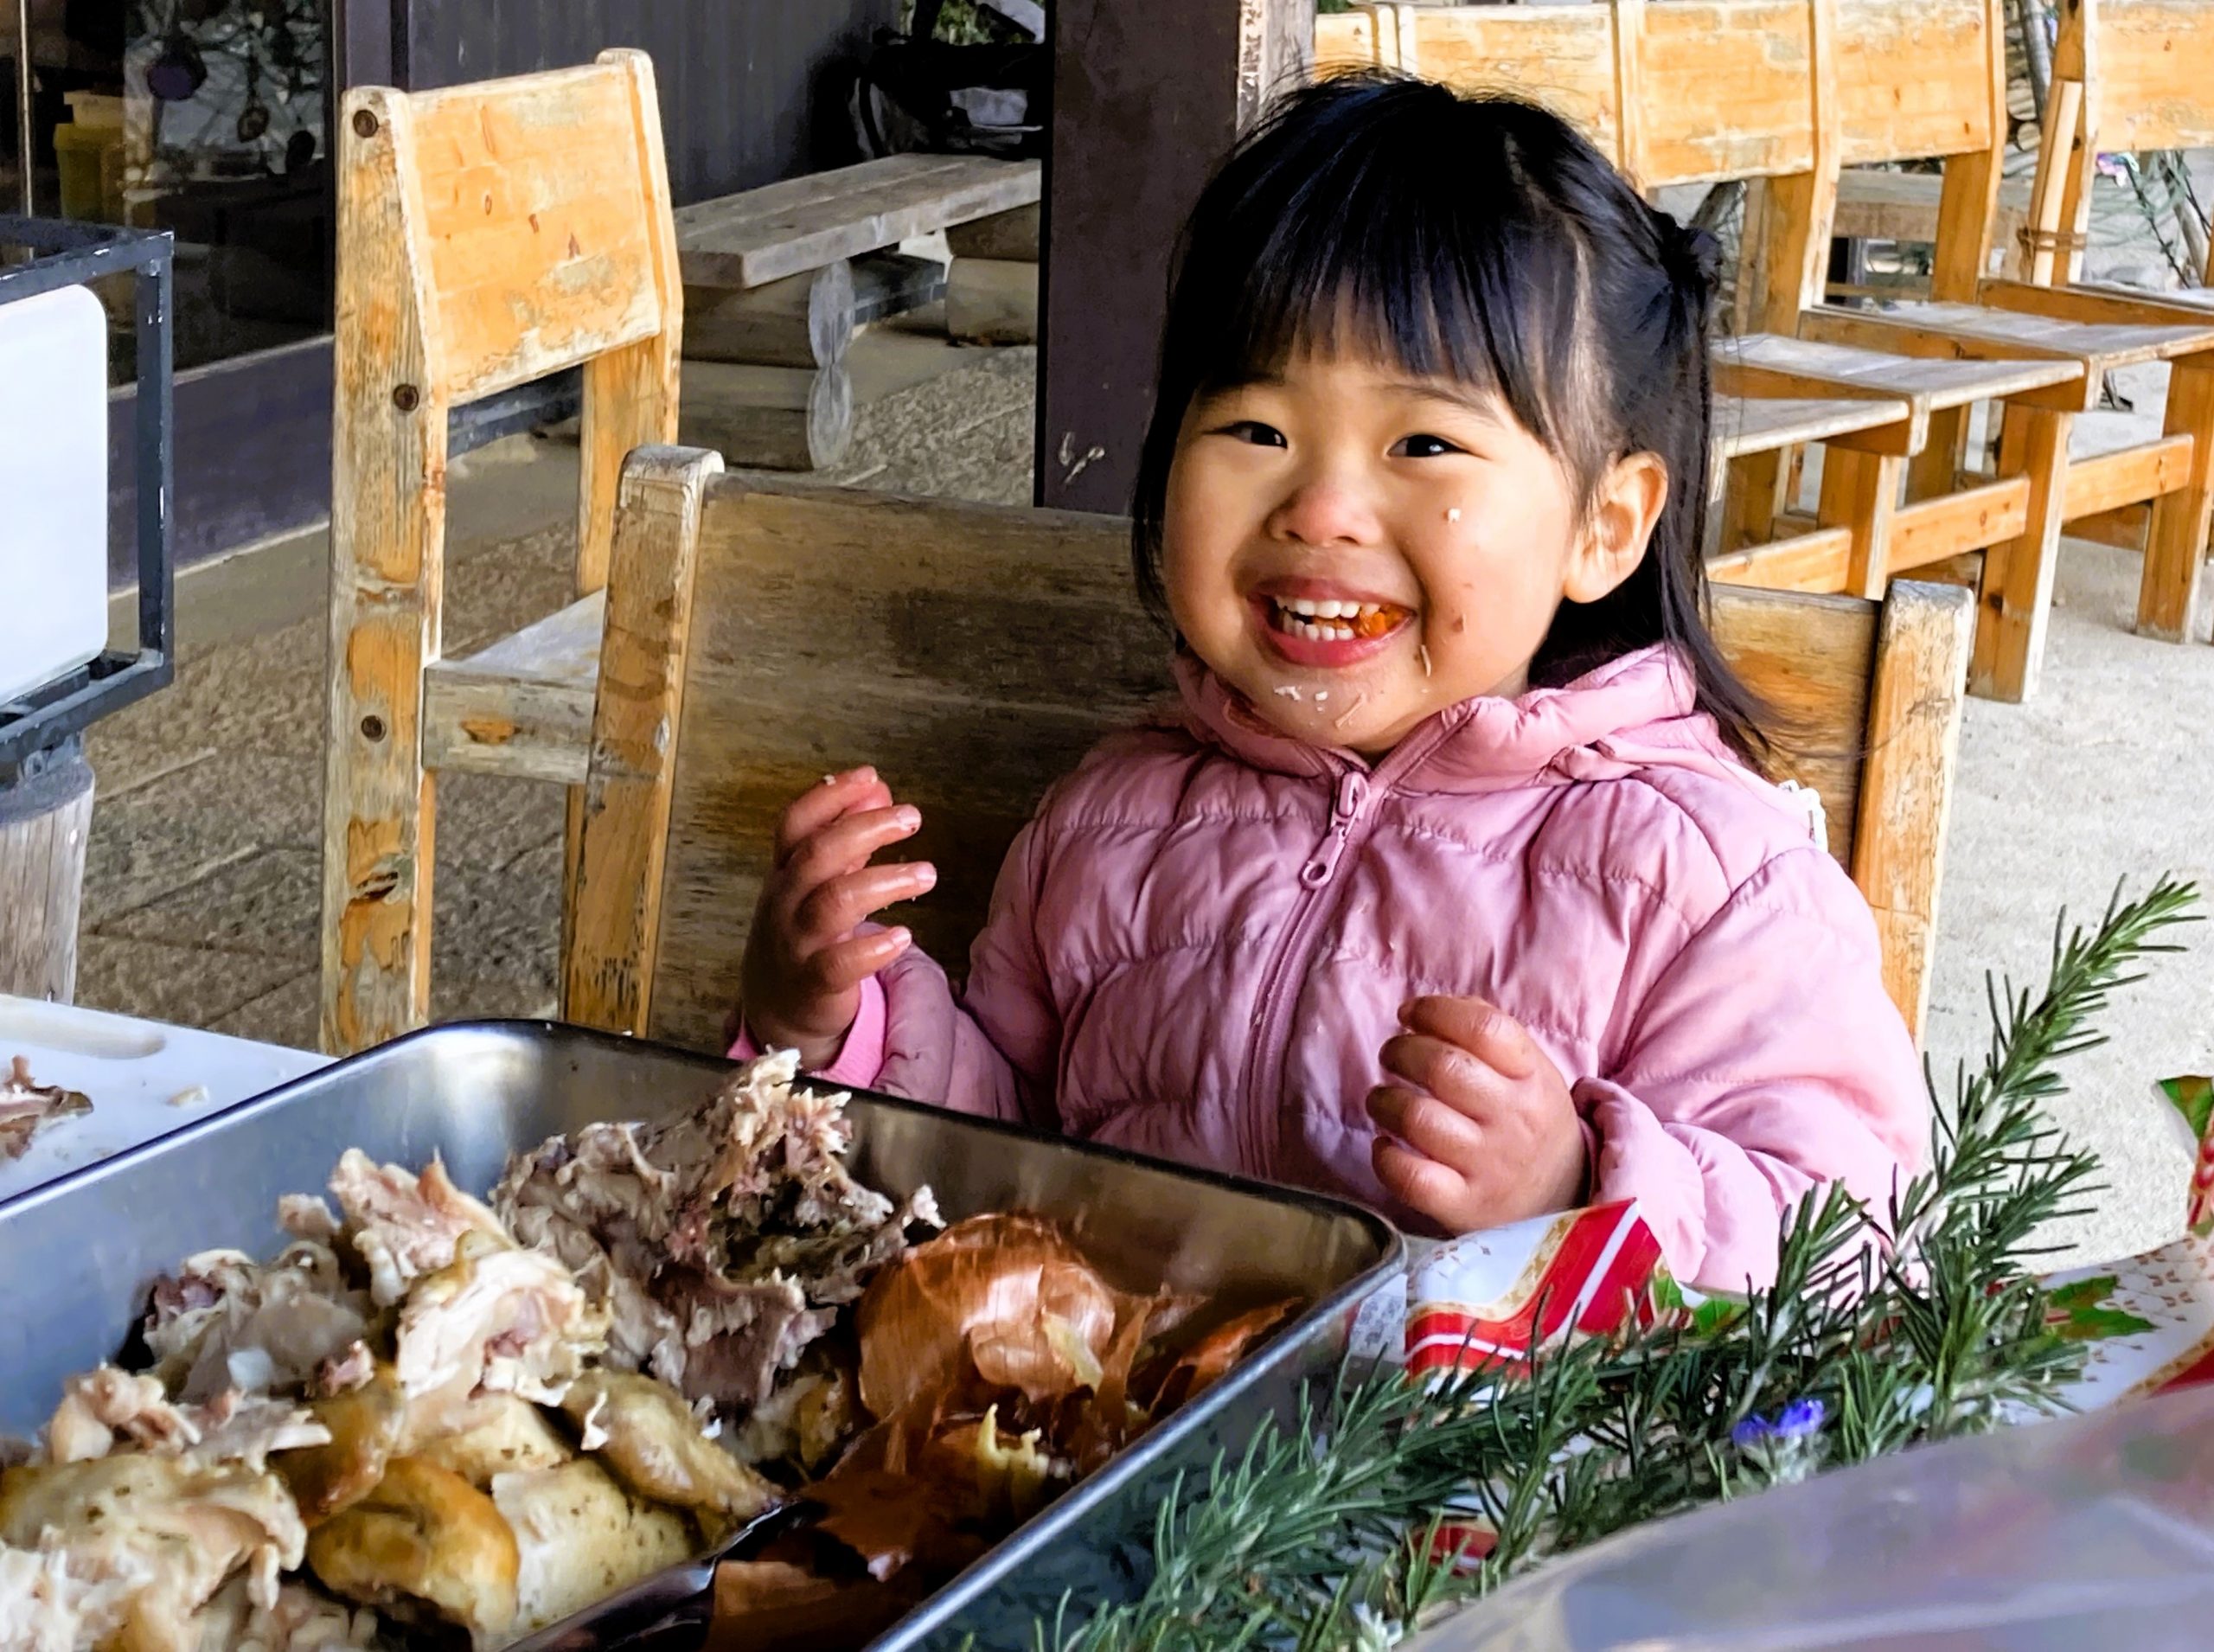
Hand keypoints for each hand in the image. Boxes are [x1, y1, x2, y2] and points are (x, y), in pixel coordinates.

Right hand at [738, 767, 936, 1069]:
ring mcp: (795, 943)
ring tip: (928, 873)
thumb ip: (846, 837)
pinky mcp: (812, 983)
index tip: (870, 776)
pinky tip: (904, 936)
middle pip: (816, 855)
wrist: (777, 1010)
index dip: (830, 797)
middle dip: (865, 829)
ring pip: (832, 903)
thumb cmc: (802, 934)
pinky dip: (873, 948)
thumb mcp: (816, 882)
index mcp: (785, 872)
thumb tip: (877, 788)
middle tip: (911, 817)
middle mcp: (785, 902)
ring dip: (884, 882)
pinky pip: (839, 964)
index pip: (796, 824)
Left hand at [1366, 996, 1587, 1232]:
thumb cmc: (1527, 1119)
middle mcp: (1513, 1120)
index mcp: (1531, 1076)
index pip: (1484, 1027)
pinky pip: (1410, 1177)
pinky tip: (1386, 1145)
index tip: (1410, 1014)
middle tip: (1391, 1056)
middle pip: (1443, 1068)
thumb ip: (1485, 1031)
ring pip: (1417, 1119)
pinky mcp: (1463, 1206)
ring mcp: (1488, 1166)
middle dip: (1400, 1052)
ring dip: (1383, 1100)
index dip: (1434, 1011)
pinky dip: (1385, 1157)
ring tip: (1382, 1099)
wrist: (1560, 1198)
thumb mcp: (1529, 1068)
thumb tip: (1422, 1011)